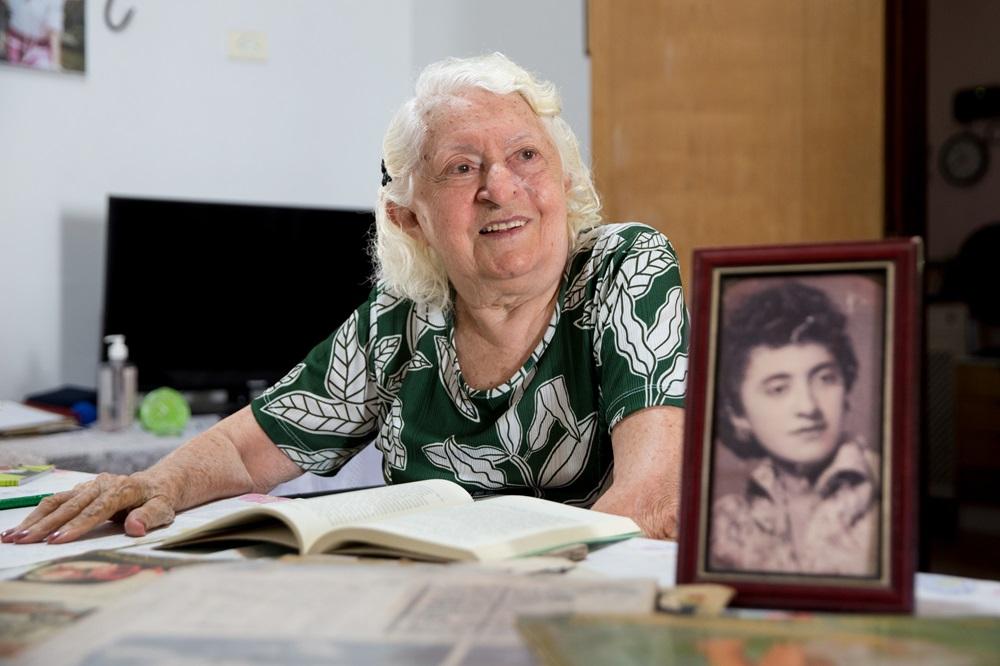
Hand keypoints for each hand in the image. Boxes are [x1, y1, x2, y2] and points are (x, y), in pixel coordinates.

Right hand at [0, 472, 176, 544]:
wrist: (158, 483)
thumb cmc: (161, 499)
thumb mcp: (164, 508)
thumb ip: (149, 517)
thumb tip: (134, 528)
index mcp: (122, 489)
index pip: (96, 510)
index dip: (76, 526)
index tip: (57, 541)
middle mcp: (102, 484)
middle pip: (71, 506)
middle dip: (46, 525)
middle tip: (24, 542)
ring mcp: (89, 486)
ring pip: (58, 502)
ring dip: (35, 520)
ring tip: (14, 537)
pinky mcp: (81, 490)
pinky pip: (56, 502)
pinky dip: (37, 515)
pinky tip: (22, 528)